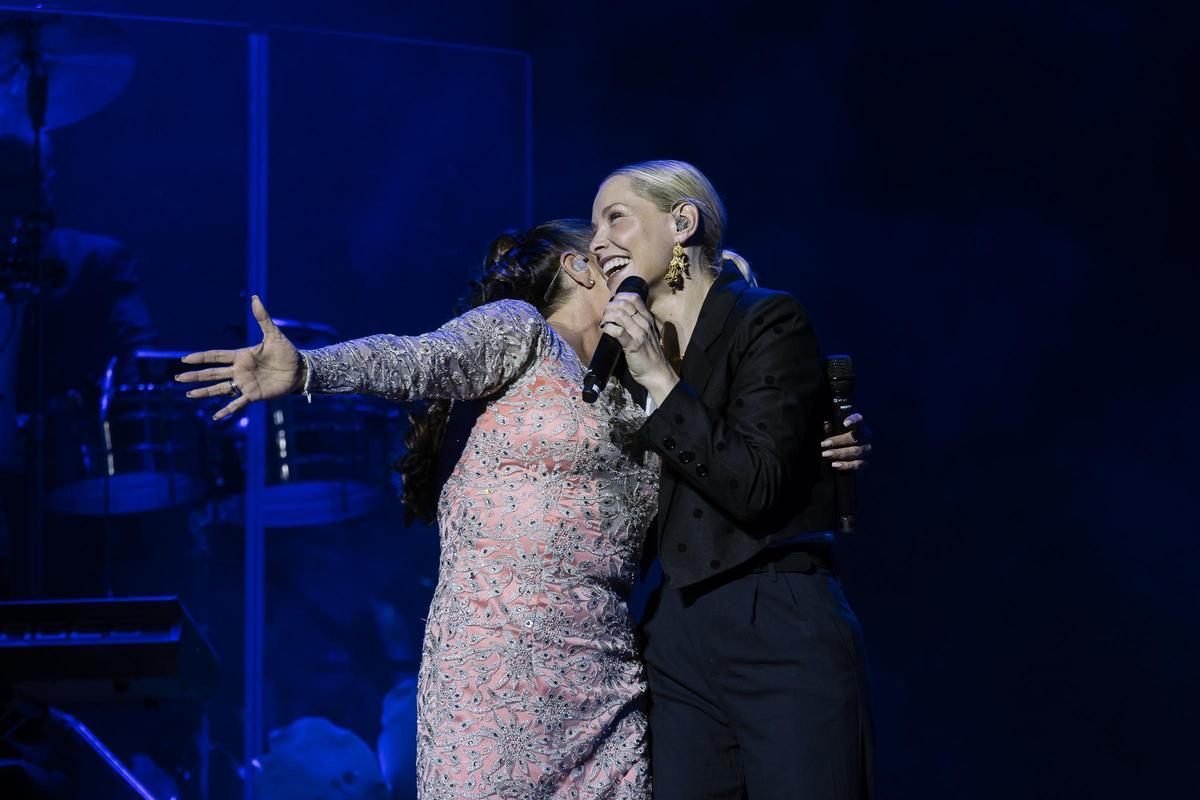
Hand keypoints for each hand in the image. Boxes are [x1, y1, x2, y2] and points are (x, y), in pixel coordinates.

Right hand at [175, 295, 300, 420]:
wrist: (300, 370)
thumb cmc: (287, 352)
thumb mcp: (274, 334)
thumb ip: (262, 318)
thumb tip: (255, 297)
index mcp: (241, 356)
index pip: (216, 356)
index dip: (201, 357)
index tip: (185, 359)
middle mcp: (239, 371)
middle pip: (212, 373)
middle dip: (195, 376)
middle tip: (178, 378)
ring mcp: (245, 384)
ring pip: (220, 389)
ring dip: (204, 392)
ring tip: (188, 395)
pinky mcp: (254, 395)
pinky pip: (237, 404)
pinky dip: (227, 410)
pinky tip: (215, 417)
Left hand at [599, 291, 678, 404]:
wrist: (656, 372)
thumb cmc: (650, 354)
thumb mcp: (647, 333)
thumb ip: (638, 323)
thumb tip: (621, 314)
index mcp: (648, 318)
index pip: (634, 298)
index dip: (620, 297)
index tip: (613, 304)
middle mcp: (644, 323)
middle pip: (624, 304)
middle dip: (610, 307)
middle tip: (606, 315)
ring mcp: (639, 334)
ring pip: (619, 315)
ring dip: (607, 316)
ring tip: (604, 322)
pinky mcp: (632, 345)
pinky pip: (617, 331)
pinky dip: (608, 328)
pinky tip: (605, 330)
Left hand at [821, 412, 871, 471]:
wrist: (845, 458)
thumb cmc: (838, 441)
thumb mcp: (833, 433)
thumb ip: (830, 429)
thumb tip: (826, 425)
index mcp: (859, 426)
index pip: (859, 420)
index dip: (853, 420)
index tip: (845, 423)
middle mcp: (866, 437)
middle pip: (855, 438)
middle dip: (838, 441)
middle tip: (824, 444)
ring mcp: (867, 451)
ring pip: (856, 451)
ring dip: (839, 453)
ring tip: (826, 454)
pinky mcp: (865, 463)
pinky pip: (857, 465)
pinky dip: (845, 465)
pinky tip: (835, 464)